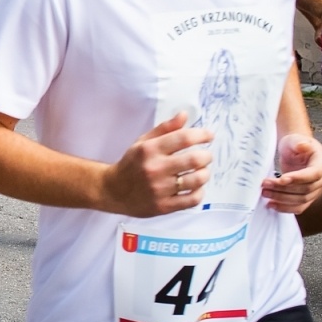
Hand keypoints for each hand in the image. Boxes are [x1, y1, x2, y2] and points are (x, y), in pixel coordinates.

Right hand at [99, 113, 213, 216]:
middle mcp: (155, 168)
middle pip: (195, 159)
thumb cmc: (131, 164)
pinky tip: (195, 187)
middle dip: (207, 156)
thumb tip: (184, 115)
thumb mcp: (143, 142)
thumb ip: (165, 128)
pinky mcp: (163, 206)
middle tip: (205, 156)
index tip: (208, 136)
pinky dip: (199, 192)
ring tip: (201, 171)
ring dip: (205, 174)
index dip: (202, 135)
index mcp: (149, 150)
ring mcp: (159, 189)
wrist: (113, 190)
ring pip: (197, 180)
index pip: (183, 138)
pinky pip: (193, 199)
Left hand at [263, 132, 321, 213]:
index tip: (281, 179)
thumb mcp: (295, 139)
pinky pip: (299, 206)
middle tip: (265, 185)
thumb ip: (299, 143)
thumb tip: (303, 146)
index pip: (314, 174)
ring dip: (282, 199)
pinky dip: (286, 208)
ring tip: (265, 193)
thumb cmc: (295, 144)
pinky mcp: (308, 196)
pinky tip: (272, 204)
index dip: (298, 178)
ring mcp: (317, 189)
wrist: (294, 150)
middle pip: (306, 189)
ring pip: (302, 200)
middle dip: (284, 189)